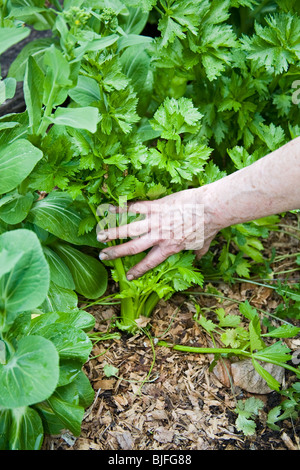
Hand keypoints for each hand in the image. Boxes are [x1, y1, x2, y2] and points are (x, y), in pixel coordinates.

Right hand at [97, 187, 218, 279]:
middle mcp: (158, 237)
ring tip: (99, 236)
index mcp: (169, 248)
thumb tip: (199, 258)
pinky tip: (109, 209)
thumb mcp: (203, 244)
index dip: (137, 270)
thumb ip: (198, 252)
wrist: (210, 209)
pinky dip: (121, 209)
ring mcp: (155, 221)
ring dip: (112, 233)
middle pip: (132, 248)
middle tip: (103, 256)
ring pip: (129, 229)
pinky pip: (135, 208)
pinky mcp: (155, 207)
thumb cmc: (208, 226)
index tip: (127, 276)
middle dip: (116, 253)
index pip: (150, 262)